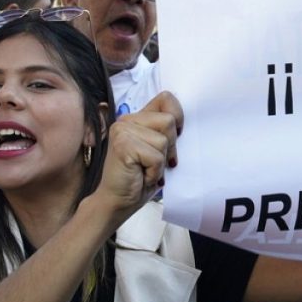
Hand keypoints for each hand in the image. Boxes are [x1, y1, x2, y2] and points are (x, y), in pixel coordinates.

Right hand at [94, 92, 183, 221]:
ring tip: (146, 170)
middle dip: (170, 147)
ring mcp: (122, 131)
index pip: (166, 99)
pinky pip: (156, 156)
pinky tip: (142, 176)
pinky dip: (154, 172)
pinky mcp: (122, 145)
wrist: (117, 202)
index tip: (175, 136)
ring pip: (164, 140)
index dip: (177, 117)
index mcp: (136, 118)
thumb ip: (165, 133)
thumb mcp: (158, 151)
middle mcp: (126, 120)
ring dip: (160, 162)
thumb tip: (184, 126)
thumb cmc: (139, 179)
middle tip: (155, 163)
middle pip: (169, 121)